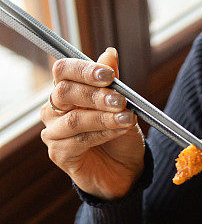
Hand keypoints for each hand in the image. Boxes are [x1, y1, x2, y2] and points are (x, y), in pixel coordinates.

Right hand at [40, 48, 145, 199]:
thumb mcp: (121, 106)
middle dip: (95, 95)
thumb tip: (110, 53)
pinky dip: (103, 134)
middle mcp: (54, 110)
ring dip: (103, 117)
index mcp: (66, 92)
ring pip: (75, 119)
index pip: (63, 71)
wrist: (126, 170)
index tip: (108, 75)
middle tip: (120, 101)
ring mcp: (53, 133)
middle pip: (64, 93)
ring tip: (127, 119)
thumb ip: (112, 82)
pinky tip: (119, 131)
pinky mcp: (59, 154)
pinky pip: (79, 140)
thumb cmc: (120, 136)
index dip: (84, 70)